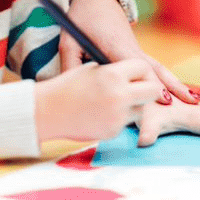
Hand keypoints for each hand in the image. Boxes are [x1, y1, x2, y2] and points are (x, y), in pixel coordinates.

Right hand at [34, 58, 160, 142]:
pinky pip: (126, 122)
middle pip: (153, 91)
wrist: (47, 111)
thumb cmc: (68, 85)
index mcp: (113, 74)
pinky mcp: (113, 131)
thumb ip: (116, 71)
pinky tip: (102, 112)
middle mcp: (119, 95)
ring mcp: (117, 116)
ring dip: (134, 104)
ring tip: (113, 100)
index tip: (136, 73)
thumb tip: (136, 74)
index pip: (142, 67)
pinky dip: (120, 117)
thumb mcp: (93, 68)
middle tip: (138, 88)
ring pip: (141, 108)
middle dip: (148, 89)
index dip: (140, 70)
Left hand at [60, 0, 199, 103]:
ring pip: (159, 68)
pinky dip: (168, 79)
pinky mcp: (136, 50)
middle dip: (173, 87)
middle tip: (193, 104)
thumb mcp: (68, 39)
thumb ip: (70, 64)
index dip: (150, 83)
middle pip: (156, 69)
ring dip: (176, 83)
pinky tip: (180, 92)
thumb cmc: (83, 15)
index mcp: (115, 45)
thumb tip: (74, 89)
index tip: (163, 100)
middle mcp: (131, 48)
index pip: (136, 67)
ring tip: (196, 100)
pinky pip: (155, 66)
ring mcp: (136, 49)